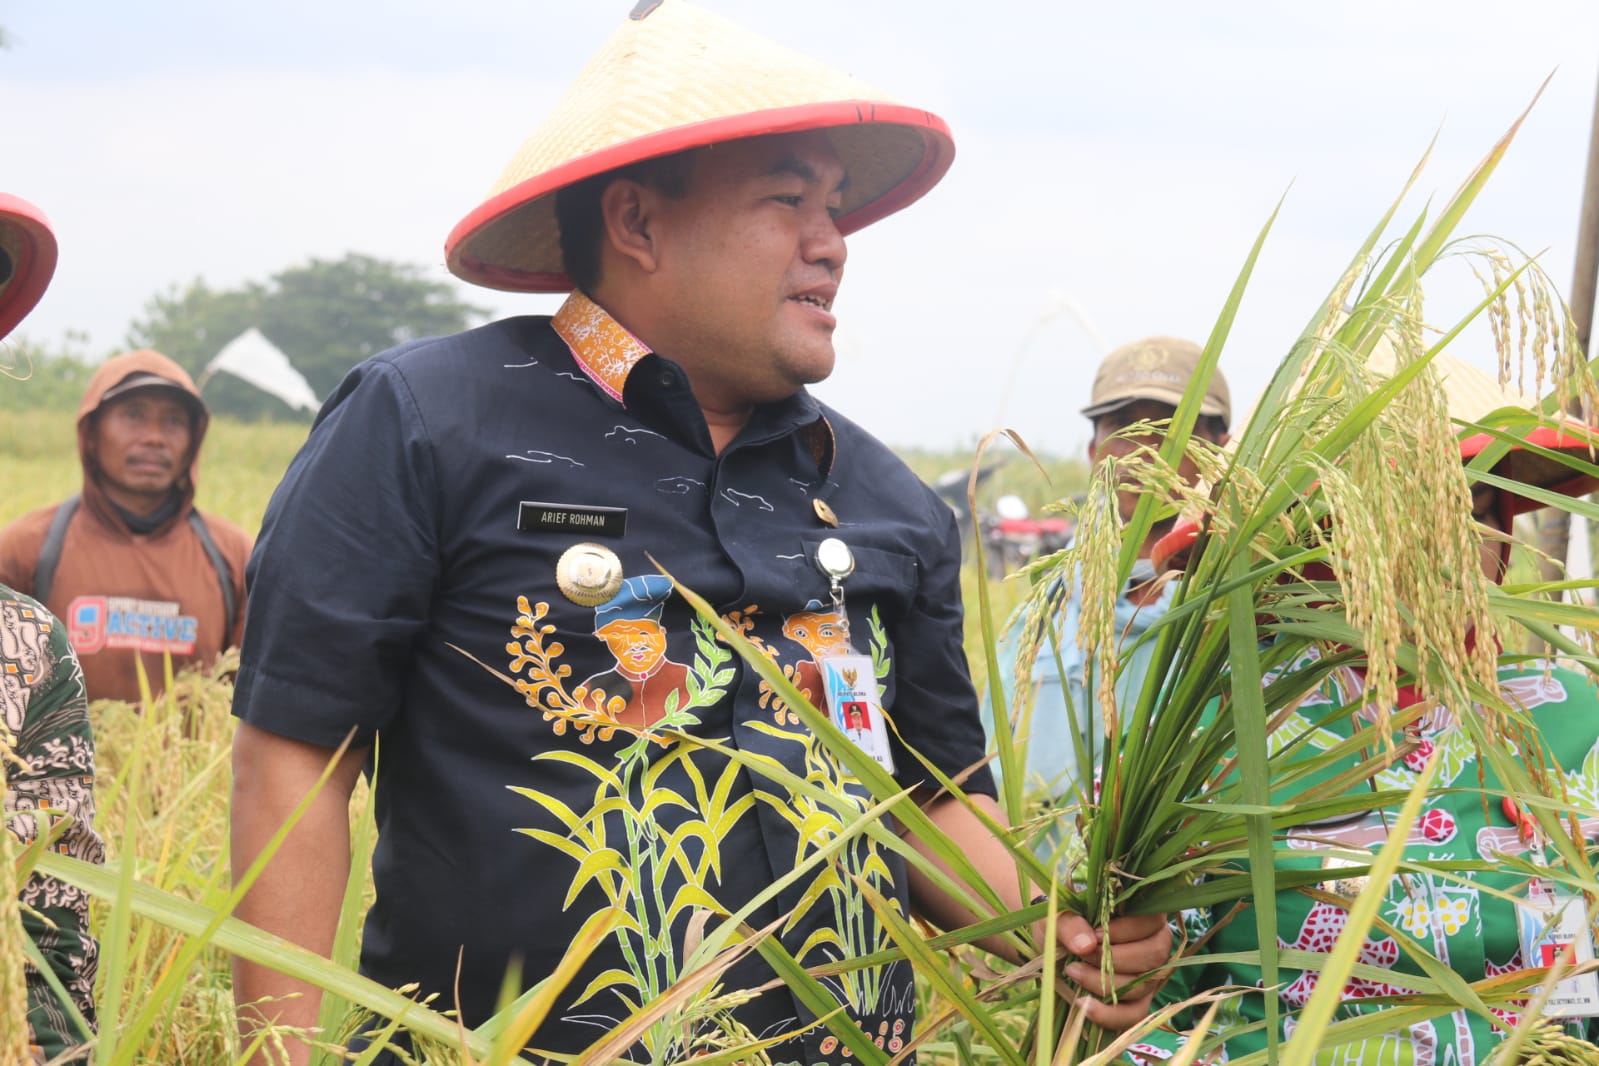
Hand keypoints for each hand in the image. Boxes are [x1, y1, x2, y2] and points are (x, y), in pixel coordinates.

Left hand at [1055, 911, 1171, 1030]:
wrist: (1051, 943)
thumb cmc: (1060, 921)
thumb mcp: (1057, 916)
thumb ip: (1069, 923)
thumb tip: (1086, 944)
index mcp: (1141, 912)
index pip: (1152, 921)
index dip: (1126, 931)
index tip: (1095, 935)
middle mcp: (1154, 943)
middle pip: (1154, 955)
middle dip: (1114, 959)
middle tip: (1080, 954)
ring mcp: (1149, 974)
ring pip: (1143, 985)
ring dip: (1105, 984)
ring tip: (1072, 971)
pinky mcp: (1137, 999)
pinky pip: (1134, 1014)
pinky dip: (1109, 1014)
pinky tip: (1083, 1005)